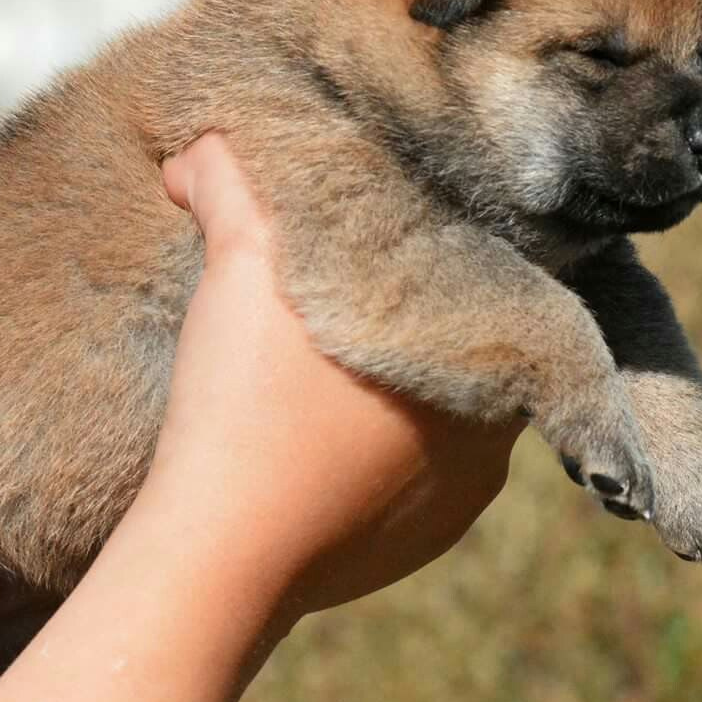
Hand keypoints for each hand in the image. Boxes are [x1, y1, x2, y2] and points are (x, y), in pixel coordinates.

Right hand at [0, 133, 520, 701]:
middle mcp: (498, 433)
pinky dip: (374, 457)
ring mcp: (461, 500)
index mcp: (490, 351)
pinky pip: (414, 481)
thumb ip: (232, 182)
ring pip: (441, 416)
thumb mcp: (239, 264)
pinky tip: (317, 440)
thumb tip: (203, 146)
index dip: (437, 255)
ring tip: (321, 375)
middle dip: (413, 325)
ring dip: (395, 393)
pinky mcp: (421, 544)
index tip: (385, 246)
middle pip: (466, 349)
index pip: (489, 281)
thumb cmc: (246, 401)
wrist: (221, 554)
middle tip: (344, 303)